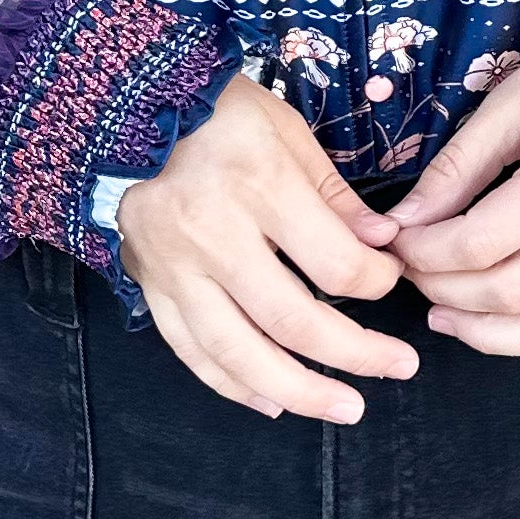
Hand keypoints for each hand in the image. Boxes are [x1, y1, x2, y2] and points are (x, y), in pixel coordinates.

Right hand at [115, 70, 417, 422]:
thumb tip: (384, 243)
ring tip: (344, 408)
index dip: (378, 282)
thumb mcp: (285, 130)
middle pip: (294, 321)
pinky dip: (234, 385)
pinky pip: (192, 352)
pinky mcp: (151, 287)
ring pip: (239, 353)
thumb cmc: (213, 113)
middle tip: (399, 367)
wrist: (119, 110)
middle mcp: (214, 236)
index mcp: (259, 186)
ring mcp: (176, 269)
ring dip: (298, 391)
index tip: (391, 277)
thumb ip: (333, 194)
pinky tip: (271, 403)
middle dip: (357, 354)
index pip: (335, 265)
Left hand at [388, 4, 519, 365]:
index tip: (397, 240)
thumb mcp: (515, 100)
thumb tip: (404, 221)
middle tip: (414, 272)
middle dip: (443, 292)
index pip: (476, 245)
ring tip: (450, 316)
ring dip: (493, 337)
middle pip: (508, 294)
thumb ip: (457, 167)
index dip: (421, 253)